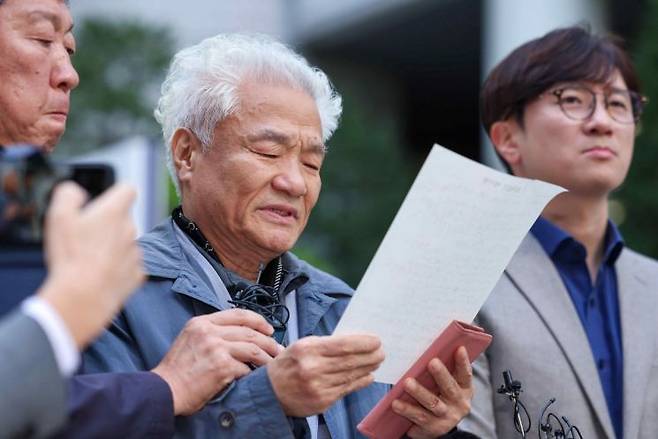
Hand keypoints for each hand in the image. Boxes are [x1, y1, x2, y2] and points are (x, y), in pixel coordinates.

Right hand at [37, 182, 143, 348]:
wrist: (83, 297)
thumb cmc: (70, 256)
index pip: (128, 190)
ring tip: (89, 260)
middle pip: (123, 219)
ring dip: (113, 247)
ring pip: (126, 243)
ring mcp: (136, 253)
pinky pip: (129, 266)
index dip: (117, 193)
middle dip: (108, 224)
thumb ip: (68, 195)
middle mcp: (131, 230)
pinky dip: (118, 268)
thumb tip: (76, 191)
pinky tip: (101, 274)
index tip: (106, 201)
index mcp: (114, 212)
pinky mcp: (137, 274)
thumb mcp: (59, 216)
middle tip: (85, 237)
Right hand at [152, 309, 283, 415]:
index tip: (268, 328)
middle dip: (268, 340)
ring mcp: (216, 348)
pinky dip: (251, 373)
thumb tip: (238, 334)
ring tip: (273, 362)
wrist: (164, 390)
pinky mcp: (221, 366)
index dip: (258, 320)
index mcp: (202, 323)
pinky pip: (246, 367)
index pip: (238, 314)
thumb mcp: (190, 339)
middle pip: (249, 331)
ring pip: (253, 348)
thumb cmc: (177, 370)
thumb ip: (211, 332)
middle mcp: (209, 332)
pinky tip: (253, 377)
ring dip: (266, 357)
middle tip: (276, 348)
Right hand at [267, 334, 384, 416]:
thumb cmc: (288, 364)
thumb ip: (326, 344)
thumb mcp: (302, 346)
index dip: (363, 343)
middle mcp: (312, 369)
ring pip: (350, 375)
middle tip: (381, 351)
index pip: (342, 345)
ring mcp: (317, 387)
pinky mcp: (322, 402)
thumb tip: (354, 342)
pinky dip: (360, 381)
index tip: (376, 340)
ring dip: (368, 367)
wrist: (270, 392)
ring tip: (377, 361)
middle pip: (350, 361)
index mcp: (307, 350)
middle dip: (370, 355)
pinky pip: (346, 389)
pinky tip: (368, 375)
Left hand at [393, 346, 472, 437]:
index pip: (465, 375)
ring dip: (420, 392)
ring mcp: (446, 417)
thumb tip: (431, 347)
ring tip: (407, 382)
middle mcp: (458, 404)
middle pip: (449, 388)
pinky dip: (407, 409)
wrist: (436, 426)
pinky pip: (418, 417)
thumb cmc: (439, 396)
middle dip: (441, 375)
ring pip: (433, 403)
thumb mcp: (446, 385)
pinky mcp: (432, 428)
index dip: (463, 362)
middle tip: (432, 362)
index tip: (459, 348)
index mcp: (464, 390)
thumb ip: (444, 371)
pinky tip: (396, 403)